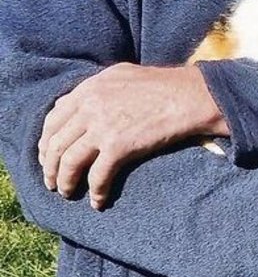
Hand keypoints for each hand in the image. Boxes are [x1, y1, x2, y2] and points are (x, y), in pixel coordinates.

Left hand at [38, 63, 228, 208]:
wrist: (192, 96)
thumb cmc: (164, 85)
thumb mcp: (122, 75)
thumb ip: (95, 88)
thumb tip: (74, 102)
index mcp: (89, 88)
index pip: (53, 119)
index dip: (46, 141)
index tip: (48, 156)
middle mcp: (90, 106)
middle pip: (56, 143)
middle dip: (49, 167)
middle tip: (52, 182)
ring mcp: (102, 126)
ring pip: (69, 162)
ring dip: (65, 182)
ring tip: (67, 193)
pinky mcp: (119, 146)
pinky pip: (97, 175)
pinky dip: (96, 192)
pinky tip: (98, 201)